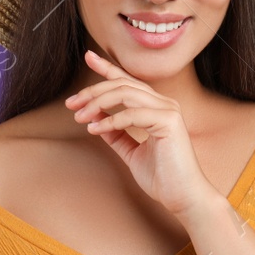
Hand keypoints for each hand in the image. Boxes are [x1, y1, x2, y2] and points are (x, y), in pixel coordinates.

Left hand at [65, 49, 210, 217]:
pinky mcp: (169, 121)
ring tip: (79, 116)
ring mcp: (168, 110)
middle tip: (71, 103)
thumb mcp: (131, 151)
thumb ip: (116, 134)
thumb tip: (96, 119)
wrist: (183, 197)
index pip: (128, 81)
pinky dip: (110, 120)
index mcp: (156, 108)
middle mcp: (164, 104)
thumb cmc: (162, 177)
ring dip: (97, 103)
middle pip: (123, 84)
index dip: (107, 68)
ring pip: (126, 93)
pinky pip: (132, 113)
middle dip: (93, 90)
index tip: (88, 57)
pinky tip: (94, 129)